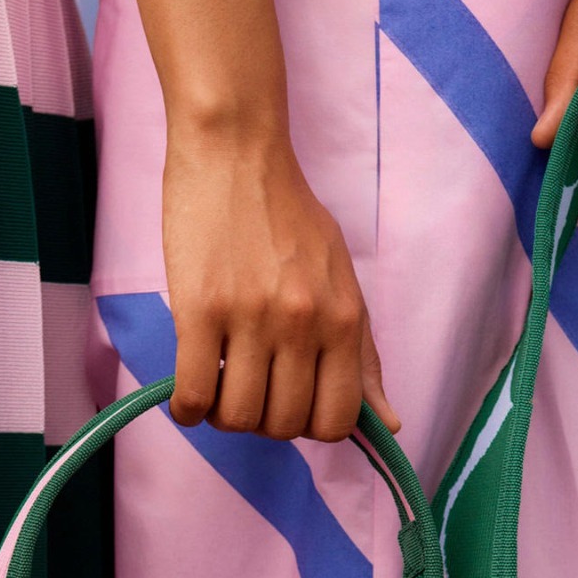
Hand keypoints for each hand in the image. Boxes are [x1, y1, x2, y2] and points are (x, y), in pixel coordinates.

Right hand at [163, 124, 397, 441]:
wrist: (236, 152)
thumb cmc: (288, 219)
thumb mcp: (342, 282)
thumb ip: (363, 357)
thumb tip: (390, 425)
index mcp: (343, 319)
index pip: (335, 421)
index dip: (307, 425)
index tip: (287, 400)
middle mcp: (303, 323)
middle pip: (283, 425)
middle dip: (262, 420)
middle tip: (246, 387)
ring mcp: (251, 318)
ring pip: (238, 417)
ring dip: (222, 415)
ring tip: (217, 383)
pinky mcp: (200, 310)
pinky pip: (194, 396)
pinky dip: (187, 410)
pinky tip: (187, 397)